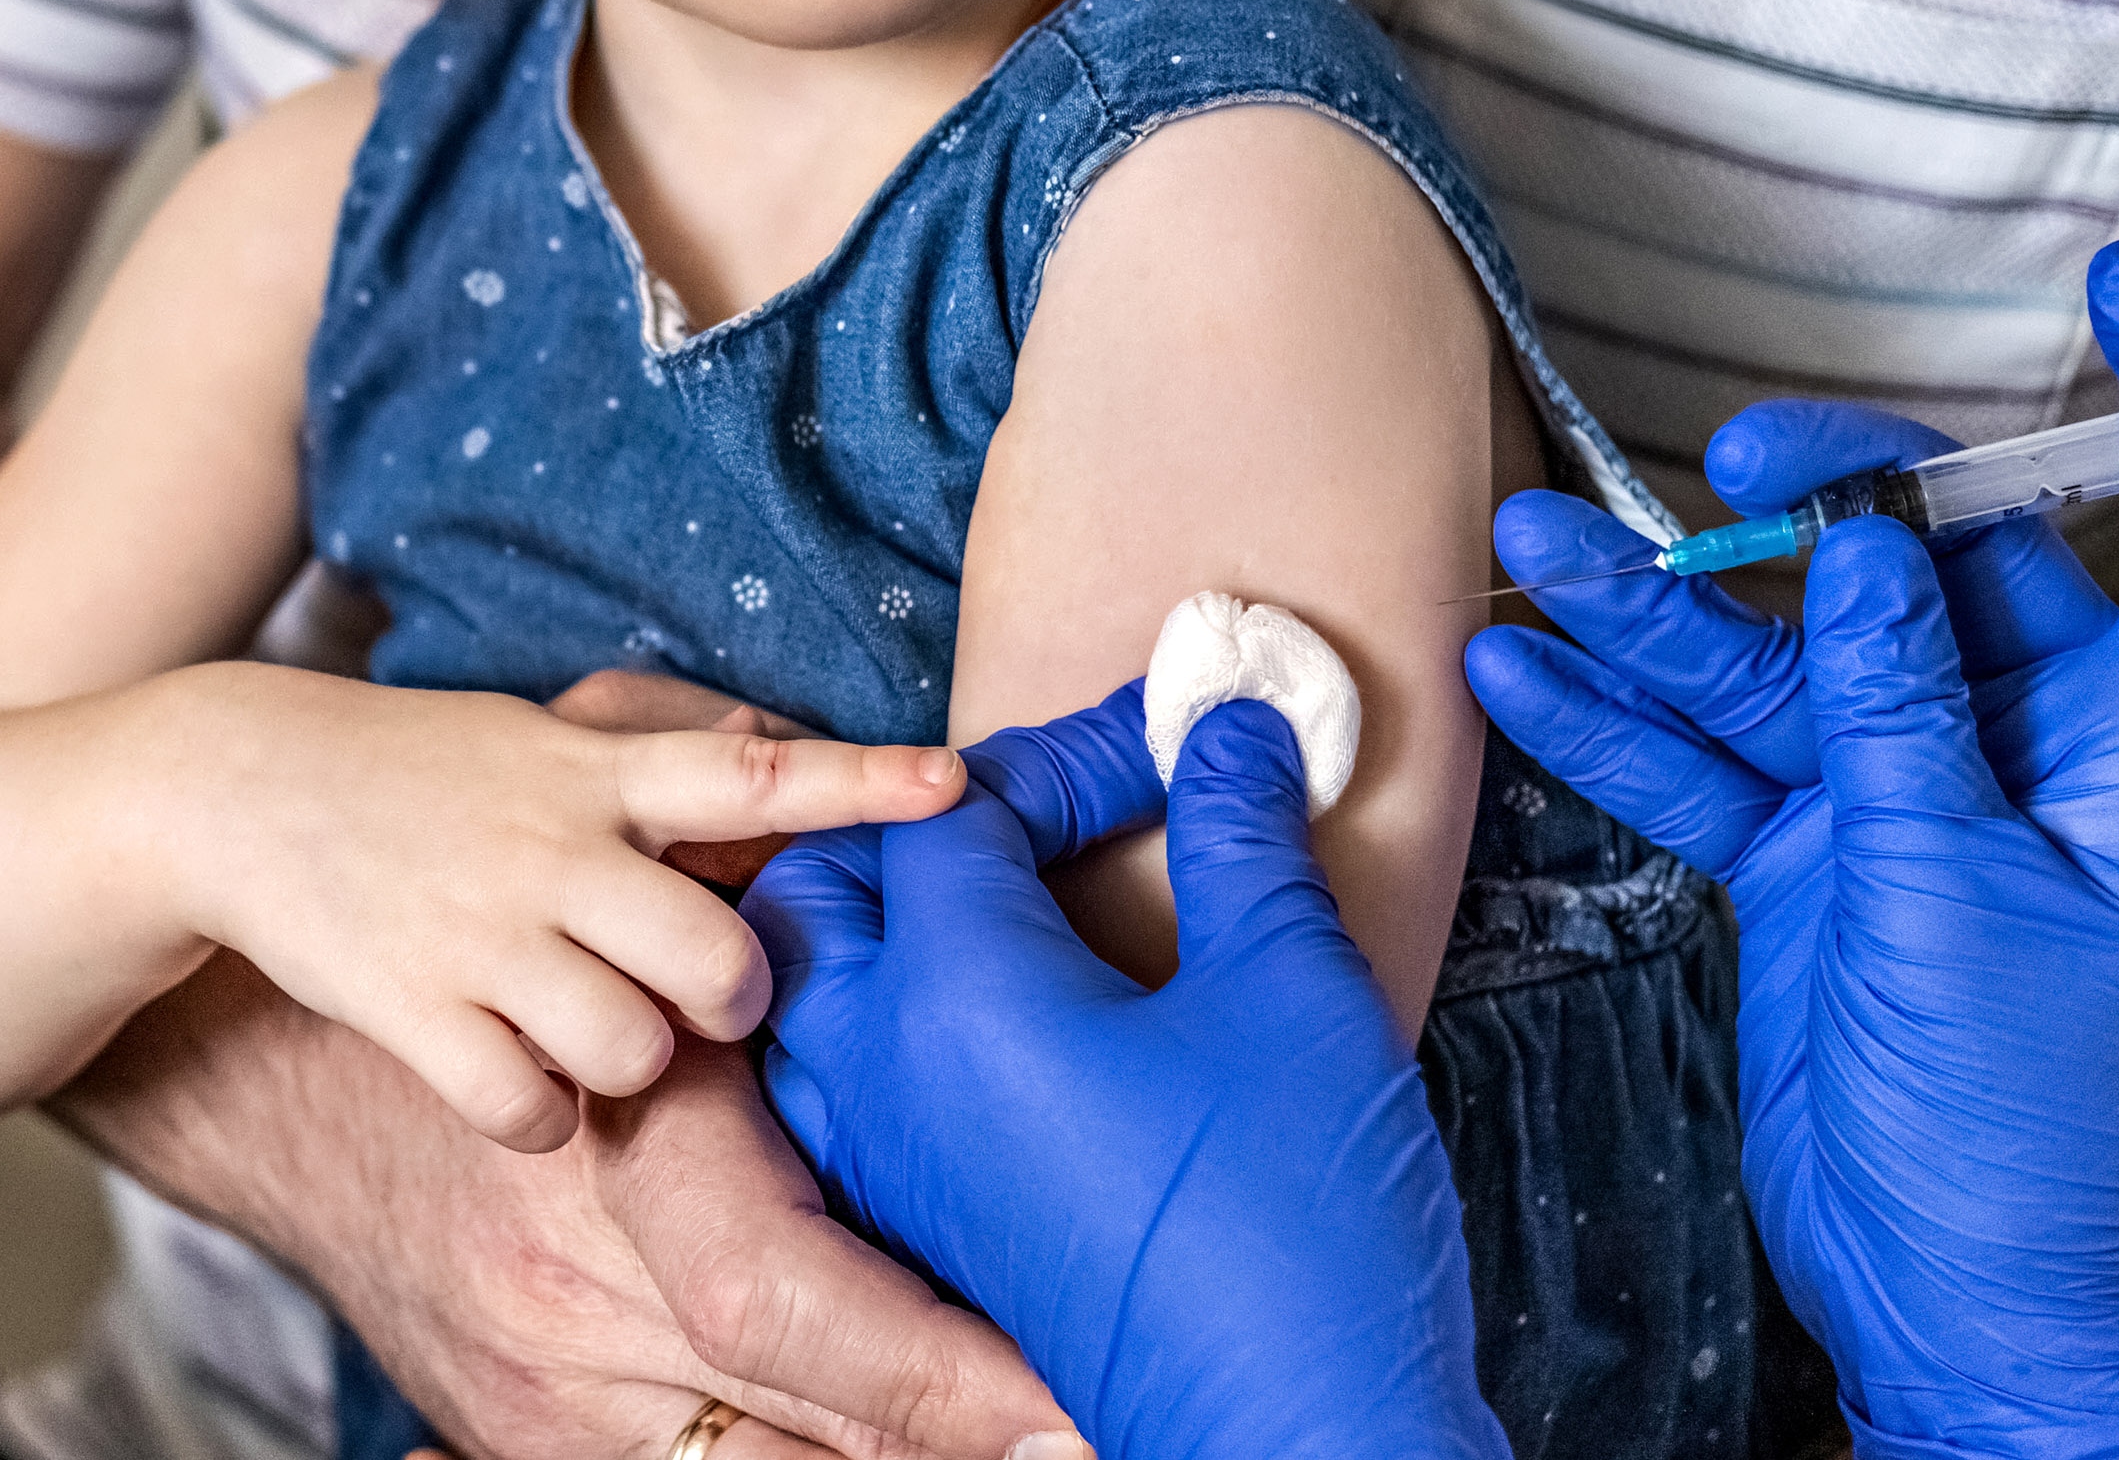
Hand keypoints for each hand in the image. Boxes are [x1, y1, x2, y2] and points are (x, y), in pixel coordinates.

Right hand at [70, 668, 1074, 1459]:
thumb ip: (661, 749)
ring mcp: (482, 933)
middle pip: (718, 962)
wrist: (231, 788)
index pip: (756, 773)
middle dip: (734, 1003)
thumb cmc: (421, 769)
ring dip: (630, 1065)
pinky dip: (536, 1115)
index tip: (953, 785)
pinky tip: (513, 1077)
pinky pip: (529, 1110)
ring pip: (631, 1050)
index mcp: (598, 772)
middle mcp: (555, 849)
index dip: (861, 783)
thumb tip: (773, 743)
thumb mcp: (545, 734)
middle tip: (708, 1001)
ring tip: (586, 1031)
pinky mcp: (411, 1011)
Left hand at [744, 686, 1506, 1459]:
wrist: (1302, 1433)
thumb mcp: (1292, 988)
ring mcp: (894, 1167)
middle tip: (1048, 809)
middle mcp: (887, 1079)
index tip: (1177, 742)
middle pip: (825, 895)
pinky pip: (850, 1090)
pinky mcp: (932, 1230)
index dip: (1074, 754)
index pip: (962, 812)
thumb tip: (1230, 729)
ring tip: (1012, 900)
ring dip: (890, 925)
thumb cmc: (1298, 1220)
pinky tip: (1013, 1018)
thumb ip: (1242, 837)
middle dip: (920, 824)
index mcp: (958, 1000)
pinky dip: (899, 1021)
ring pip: (817, 1001)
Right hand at [1465, 242, 2118, 1456]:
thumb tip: (1864, 554)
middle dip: (1810, 508)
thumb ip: (1900, 715)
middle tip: (1713, 476)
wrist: (1954, 1298)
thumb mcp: (1959, 896)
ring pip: (1777, 665)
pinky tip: (1523, 680)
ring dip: (1654, 618)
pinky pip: (1705, 766)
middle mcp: (2020, 749)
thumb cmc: (2025, 1130)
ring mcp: (1902, 804)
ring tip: (1534, 553)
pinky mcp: (1809, 866)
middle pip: (1930, 568)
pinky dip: (1617, 728)